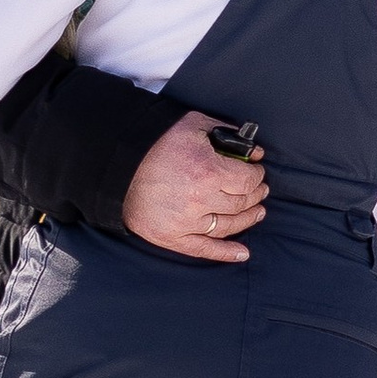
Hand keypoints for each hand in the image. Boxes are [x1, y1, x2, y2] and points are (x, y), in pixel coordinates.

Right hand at [122, 108, 266, 264]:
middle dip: (255, 194)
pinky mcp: (172, 237)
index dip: (257, 174)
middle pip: (241, 202)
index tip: (256, 170)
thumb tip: (253, 149)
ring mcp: (187, 222)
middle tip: (260, 190)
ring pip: (228, 225)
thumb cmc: (155, 140)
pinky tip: (243, 253)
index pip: (248, 179)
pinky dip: (226, 253)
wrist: (116, 163)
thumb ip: (226, 132)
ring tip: (257, 212)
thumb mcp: (192, 124)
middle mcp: (201, 200)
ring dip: (248, 219)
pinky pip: (205, 249)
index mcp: (208, 170)